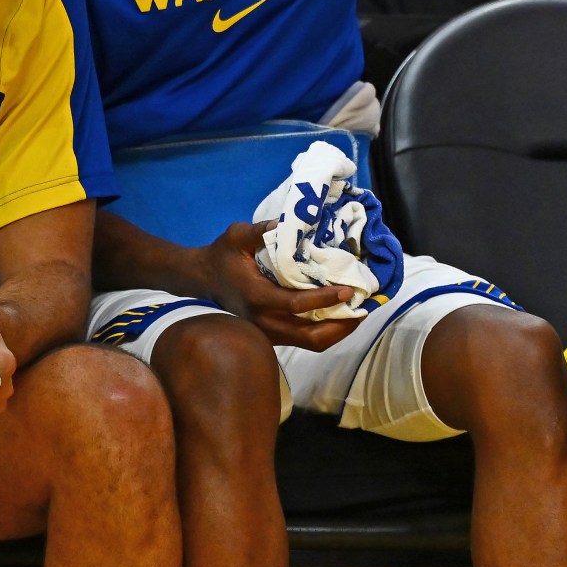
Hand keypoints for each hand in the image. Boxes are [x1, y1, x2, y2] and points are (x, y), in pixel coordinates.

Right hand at [198, 221, 362, 350]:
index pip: (297, 305)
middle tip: (363, 308)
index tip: (348, 290)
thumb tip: (288, 223)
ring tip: (358, 312)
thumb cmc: (222, 256)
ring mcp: (269, 332)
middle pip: (311, 337)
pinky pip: (306, 340)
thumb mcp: (236, 236)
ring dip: (338, 331)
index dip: (325, 299)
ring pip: (311, 343)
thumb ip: (260, 230)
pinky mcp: (274, 335)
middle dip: (342, 326)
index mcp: (257, 297)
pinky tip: (341, 314)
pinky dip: (327, 331)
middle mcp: (264, 321)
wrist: (203, 279)